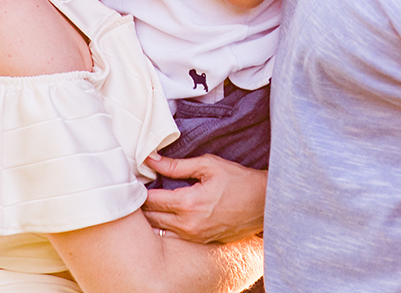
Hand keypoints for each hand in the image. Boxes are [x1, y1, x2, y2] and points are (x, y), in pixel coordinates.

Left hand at [142, 154, 266, 243]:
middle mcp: (188, 225)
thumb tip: (151, 159)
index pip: (151, 200)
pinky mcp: (202, 242)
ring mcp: (195, 237)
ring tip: (151, 201)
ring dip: (152, 217)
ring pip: (160, 230)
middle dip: (142, 205)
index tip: (136, 179)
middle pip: (151, 219)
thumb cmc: (238, 181)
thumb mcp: (208, 165)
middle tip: (138, 190)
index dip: (140, 189)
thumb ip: (176, 165)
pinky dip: (166, 226)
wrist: (264, 203)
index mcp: (187, 204)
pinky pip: (174, 236)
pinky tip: (167, 213)